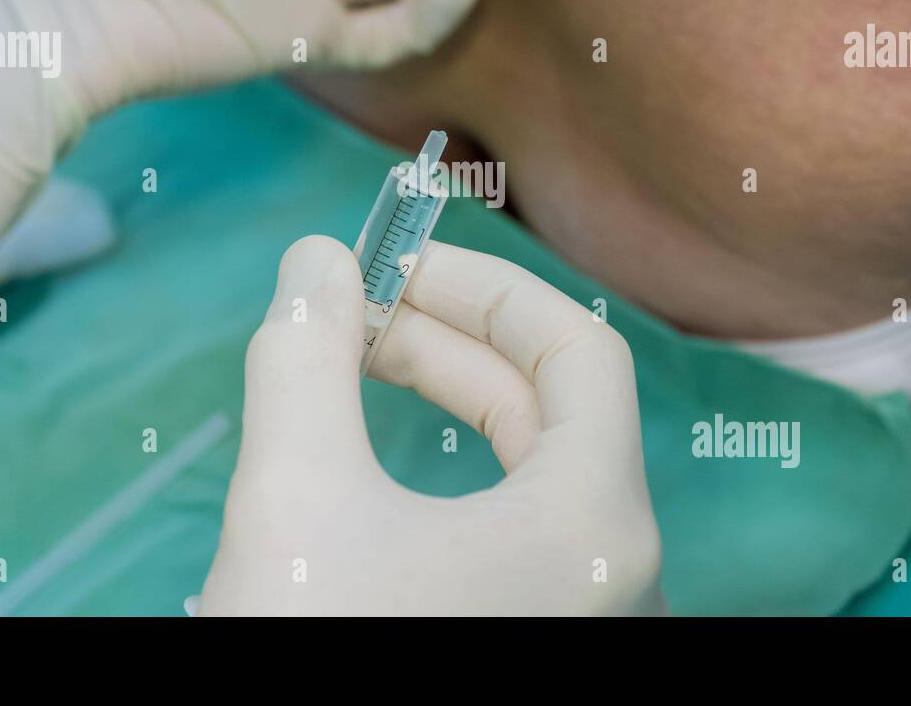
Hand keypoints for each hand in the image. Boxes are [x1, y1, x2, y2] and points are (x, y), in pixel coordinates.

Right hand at [199, 236, 665, 615]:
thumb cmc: (326, 650)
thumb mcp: (297, 503)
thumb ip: (305, 362)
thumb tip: (312, 259)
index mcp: (597, 523)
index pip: (578, 350)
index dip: (485, 287)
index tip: (389, 264)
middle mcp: (613, 568)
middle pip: (547, 405)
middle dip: (443, 339)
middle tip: (347, 310)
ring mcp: (578, 613)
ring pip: (523, 469)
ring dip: (437, 400)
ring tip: (346, 364)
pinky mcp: (533, 635)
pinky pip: (506, 527)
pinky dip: (440, 472)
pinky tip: (370, 463)